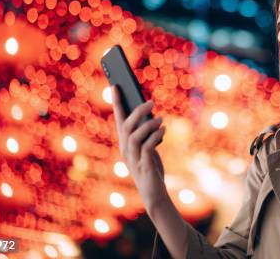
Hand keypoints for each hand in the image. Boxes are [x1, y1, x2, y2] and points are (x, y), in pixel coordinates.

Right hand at [111, 85, 167, 210]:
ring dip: (148, 125)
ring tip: (160, 119)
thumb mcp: (147, 146)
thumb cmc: (150, 166)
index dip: (116, 103)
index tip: (115, 85)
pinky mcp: (144, 167)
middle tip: (151, 102)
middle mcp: (125, 150)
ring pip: (135, 137)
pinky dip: (156, 137)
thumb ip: (146, 132)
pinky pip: (147, 149)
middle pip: (126, 126)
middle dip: (137, 112)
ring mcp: (133, 159)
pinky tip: (164, 130)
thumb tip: (149, 111)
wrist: (154, 192)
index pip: (118, 119)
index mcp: (124, 143)